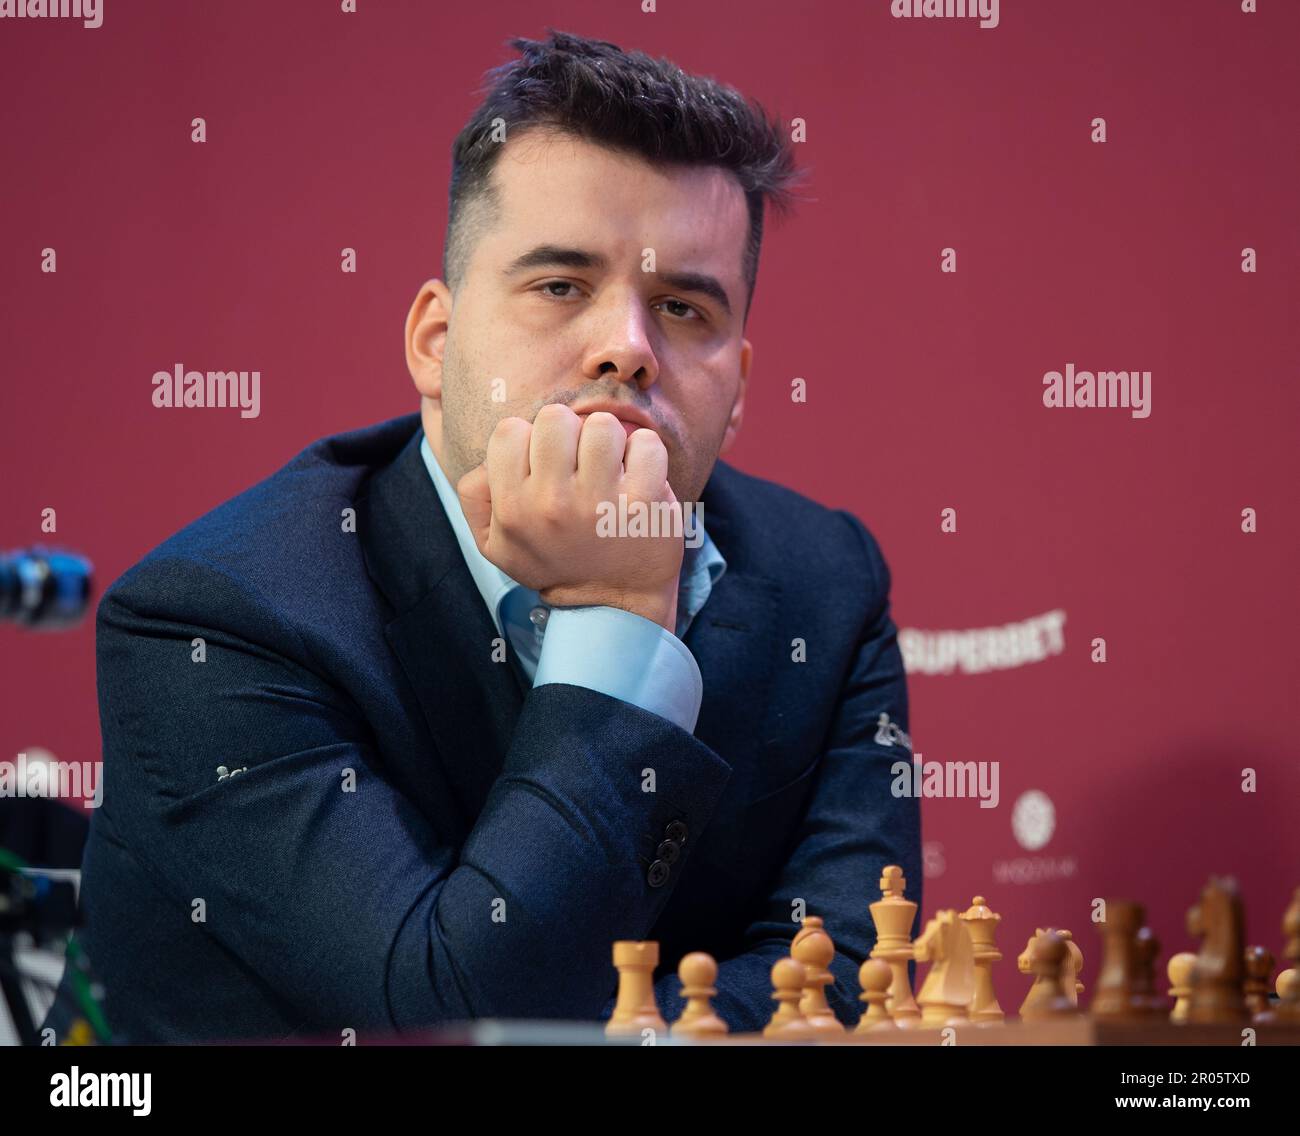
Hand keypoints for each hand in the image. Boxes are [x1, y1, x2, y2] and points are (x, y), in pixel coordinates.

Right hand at [456, 405, 684, 631]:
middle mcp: (552, 503)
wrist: (613, 603)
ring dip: (609, 442)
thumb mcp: (495, 544)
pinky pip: (646, 442)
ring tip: (609, 469)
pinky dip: (645, 453)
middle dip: (569, 434)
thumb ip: (475, 497)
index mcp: (513, 507)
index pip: (509, 430)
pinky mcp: (644, 501)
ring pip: (602, 425)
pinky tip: (637, 475)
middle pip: (555, 417)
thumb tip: (487, 460)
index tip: (545, 464)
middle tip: (579, 463)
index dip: (529, 440)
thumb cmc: (554, 561)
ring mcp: (600, 501)